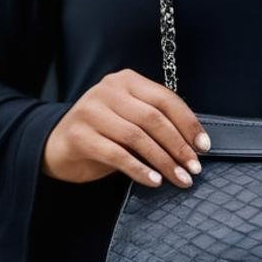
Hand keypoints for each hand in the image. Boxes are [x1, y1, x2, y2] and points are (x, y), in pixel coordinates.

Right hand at [42, 68, 211, 188]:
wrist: (57, 145)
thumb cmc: (102, 133)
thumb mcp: (129, 119)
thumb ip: (154, 121)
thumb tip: (194, 144)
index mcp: (125, 80)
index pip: (165, 99)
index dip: (188, 123)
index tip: (204, 147)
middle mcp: (107, 90)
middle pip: (153, 118)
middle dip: (178, 145)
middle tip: (194, 168)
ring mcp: (90, 111)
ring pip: (137, 137)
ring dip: (163, 161)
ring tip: (179, 178)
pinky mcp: (79, 135)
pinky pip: (116, 154)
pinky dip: (139, 169)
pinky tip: (154, 181)